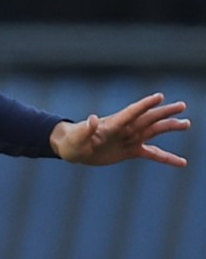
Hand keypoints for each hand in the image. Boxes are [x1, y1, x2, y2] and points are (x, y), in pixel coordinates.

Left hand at [51, 94, 189, 166]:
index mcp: (112, 124)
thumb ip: (86, 129)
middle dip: (164, 113)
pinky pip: (152, 154)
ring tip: (186, 123)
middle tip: (182, 106)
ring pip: (153, 131)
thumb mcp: (76, 138)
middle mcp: (125, 129)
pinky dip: (166, 158)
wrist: (73, 149)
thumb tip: (92, 118)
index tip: (159, 96)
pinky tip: (181, 162)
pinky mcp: (130, 151)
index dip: (144, 105)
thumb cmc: (72, 142)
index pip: (131, 113)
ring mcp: (129, 139)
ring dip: (169, 127)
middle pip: (148, 119)